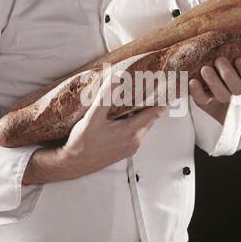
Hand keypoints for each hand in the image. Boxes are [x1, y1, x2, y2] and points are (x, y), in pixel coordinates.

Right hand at [22, 75, 166, 183]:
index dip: (162, 99)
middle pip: (151, 117)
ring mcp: (131, 146)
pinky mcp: (126, 150)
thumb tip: (117, 77)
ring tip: (138, 97)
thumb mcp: (92, 117)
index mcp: (131, 131)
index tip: (166, 87)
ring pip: (143, 125)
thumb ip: (105, 97)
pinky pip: (136, 132)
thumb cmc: (82, 143)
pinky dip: (135, 121)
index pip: (155, 112)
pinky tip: (125, 114)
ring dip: (142, 112)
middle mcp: (135, 140)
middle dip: (152, 103)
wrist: (74, 164)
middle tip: (151, 87)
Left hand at [188, 57, 240, 122]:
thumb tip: (231, 29)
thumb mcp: (228, 60)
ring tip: (205, 69)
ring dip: (214, 82)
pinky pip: (202, 99)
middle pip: (238, 88)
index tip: (239, 59)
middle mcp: (234, 90)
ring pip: (223, 95)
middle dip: (229, 74)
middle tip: (219, 60)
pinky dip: (197, 92)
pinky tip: (192, 82)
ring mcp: (219, 97)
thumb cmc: (218, 65)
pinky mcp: (204, 102)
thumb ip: (231, 53)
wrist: (202, 84)